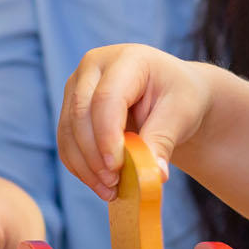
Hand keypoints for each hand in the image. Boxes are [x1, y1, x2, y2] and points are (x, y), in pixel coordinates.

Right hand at [57, 44, 211, 199]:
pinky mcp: (70, 107)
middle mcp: (95, 65)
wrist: (172, 95)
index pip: (107, 98)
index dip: (107, 135)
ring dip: (85, 165)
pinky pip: (66, 141)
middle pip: (81, 113)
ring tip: (110, 190)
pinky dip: (80, 166)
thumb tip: (154, 175)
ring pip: (69, 130)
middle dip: (94, 154)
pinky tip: (100, 185)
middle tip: (114, 184)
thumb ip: (162, 141)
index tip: (117, 168)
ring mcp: (78, 85)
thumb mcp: (181, 115)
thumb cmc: (180, 98)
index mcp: (127, 58)